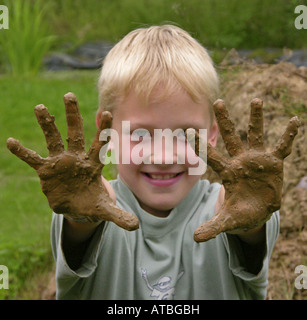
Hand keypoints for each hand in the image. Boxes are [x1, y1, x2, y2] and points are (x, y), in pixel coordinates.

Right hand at [6, 92, 138, 230]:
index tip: (106, 112)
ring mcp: (60, 163)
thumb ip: (120, 216)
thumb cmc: (92, 203)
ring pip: (53, 140)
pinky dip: (23, 152)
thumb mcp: (106, 211)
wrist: (76, 207)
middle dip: (73, 116)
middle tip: (69, 95)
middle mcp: (76, 159)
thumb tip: (136, 226)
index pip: (100, 144)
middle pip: (75, 134)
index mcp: (93, 165)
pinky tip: (12, 142)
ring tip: (40, 107)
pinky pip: (33, 159)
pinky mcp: (46, 171)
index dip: (102, 130)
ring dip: (47, 125)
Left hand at [192, 98, 299, 241]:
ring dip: (255, 119)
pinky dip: (288, 136)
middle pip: (231, 138)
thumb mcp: (228, 221)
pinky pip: (282, 146)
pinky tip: (293, 121)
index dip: (202, 146)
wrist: (257, 211)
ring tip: (256, 100)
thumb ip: (212, 227)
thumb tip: (194, 239)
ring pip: (256, 135)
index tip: (189, 131)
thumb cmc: (240, 213)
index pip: (211, 157)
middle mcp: (240, 161)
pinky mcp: (274, 163)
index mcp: (227, 173)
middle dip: (226, 121)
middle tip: (218, 102)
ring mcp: (257, 160)